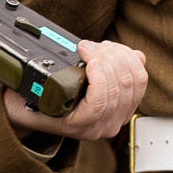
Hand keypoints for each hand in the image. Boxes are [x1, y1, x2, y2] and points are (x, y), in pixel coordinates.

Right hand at [7, 40, 145, 139]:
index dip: (99, 77)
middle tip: (89, 45)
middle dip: (107, 58)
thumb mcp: (31, 95)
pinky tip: (119, 51)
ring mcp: (119, 116)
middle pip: (120, 88)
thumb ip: (44, 83)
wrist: (39, 114)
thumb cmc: (34, 104)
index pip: (100, 104)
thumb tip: (59, 63)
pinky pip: (141, 81)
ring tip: (101, 46)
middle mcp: (103, 125)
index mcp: (80, 126)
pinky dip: (133, 61)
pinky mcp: (128, 104)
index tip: (89, 58)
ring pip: (134, 82)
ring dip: (120, 56)